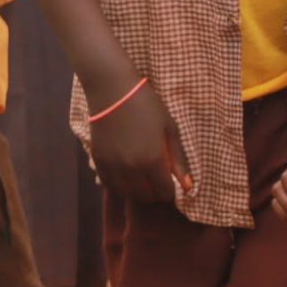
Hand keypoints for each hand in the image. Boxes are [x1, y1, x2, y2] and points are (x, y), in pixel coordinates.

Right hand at [88, 81, 192, 205]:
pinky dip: (119, 184)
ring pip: (127, 194)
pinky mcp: (98, 160)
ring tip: (141, 177)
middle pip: (146, 197)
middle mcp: (132, 169)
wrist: (112, 89)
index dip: (170, 190)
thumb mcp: (169, 129)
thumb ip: (179, 160)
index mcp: (153, 161)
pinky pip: (109, 184)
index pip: (164, 192)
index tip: (170, 181)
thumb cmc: (146, 105)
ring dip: (137, 190)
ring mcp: (112, 166)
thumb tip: (188, 187)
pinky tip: (124, 173)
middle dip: (155, 192)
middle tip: (157, 179)